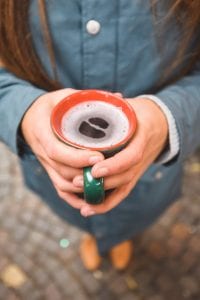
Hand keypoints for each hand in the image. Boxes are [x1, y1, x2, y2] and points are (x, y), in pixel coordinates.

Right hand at [21, 88, 103, 208]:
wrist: (30, 119)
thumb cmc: (50, 106)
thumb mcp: (64, 96)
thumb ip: (87, 98)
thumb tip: (118, 97)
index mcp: (41, 131)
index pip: (56, 150)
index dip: (76, 157)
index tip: (97, 157)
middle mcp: (42, 151)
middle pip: (61, 170)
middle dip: (84, 174)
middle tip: (106, 170)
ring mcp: (46, 164)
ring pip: (62, 183)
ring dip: (82, 188)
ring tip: (103, 184)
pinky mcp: (51, 171)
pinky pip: (60, 189)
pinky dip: (74, 198)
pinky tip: (90, 201)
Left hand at [73, 98, 168, 215]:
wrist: (160, 124)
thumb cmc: (141, 113)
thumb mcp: (130, 106)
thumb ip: (112, 105)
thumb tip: (91, 101)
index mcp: (142, 137)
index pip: (131, 156)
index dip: (114, 165)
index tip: (95, 169)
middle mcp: (142, 158)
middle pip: (125, 177)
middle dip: (102, 183)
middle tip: (77, 182)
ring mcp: (138, 169)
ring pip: (123, 188)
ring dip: (103, 198)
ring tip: (82, 204)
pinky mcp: (133, 175)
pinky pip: (122, 192)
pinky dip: (108, 203)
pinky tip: (90, 208)